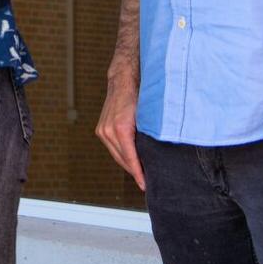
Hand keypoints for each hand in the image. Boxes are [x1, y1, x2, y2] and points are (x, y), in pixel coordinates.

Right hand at [95, 68, 144, 189]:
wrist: (123, 78)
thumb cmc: (139, 93)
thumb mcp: (150, 115)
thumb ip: (152, 135)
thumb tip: (161, 154)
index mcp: (120, 128)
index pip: (130, 158)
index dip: (138, 174)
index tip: (145, 185)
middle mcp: (108, 130)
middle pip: (123, 160)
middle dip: (135, 172)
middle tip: (148, 182)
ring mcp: (103, 130)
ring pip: (117, 155)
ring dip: (128, 165)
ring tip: (142, 174)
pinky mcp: (101, 129)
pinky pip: (113, 148)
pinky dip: (122, 155)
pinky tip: (132, 160)